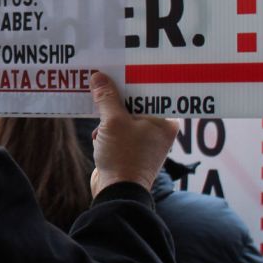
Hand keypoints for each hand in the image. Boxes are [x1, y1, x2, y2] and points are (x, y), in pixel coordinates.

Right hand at [88, 72, 177, 197]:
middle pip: (135, 103)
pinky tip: (97, 133)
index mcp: (165, 121)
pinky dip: (107, 130)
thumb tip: (98, 76)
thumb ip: (106, 97)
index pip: (151, 92)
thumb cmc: (123, 157)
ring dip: (109, 115)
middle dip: (117, 96)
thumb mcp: (113, 122)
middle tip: (102, 79)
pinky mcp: (130, 151)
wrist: (117, 193)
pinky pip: (118, 131)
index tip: (118, 68)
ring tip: (97, 108)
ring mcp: (145, 142)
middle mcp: (159, 130)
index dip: (133, 79)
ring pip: (124, 117)